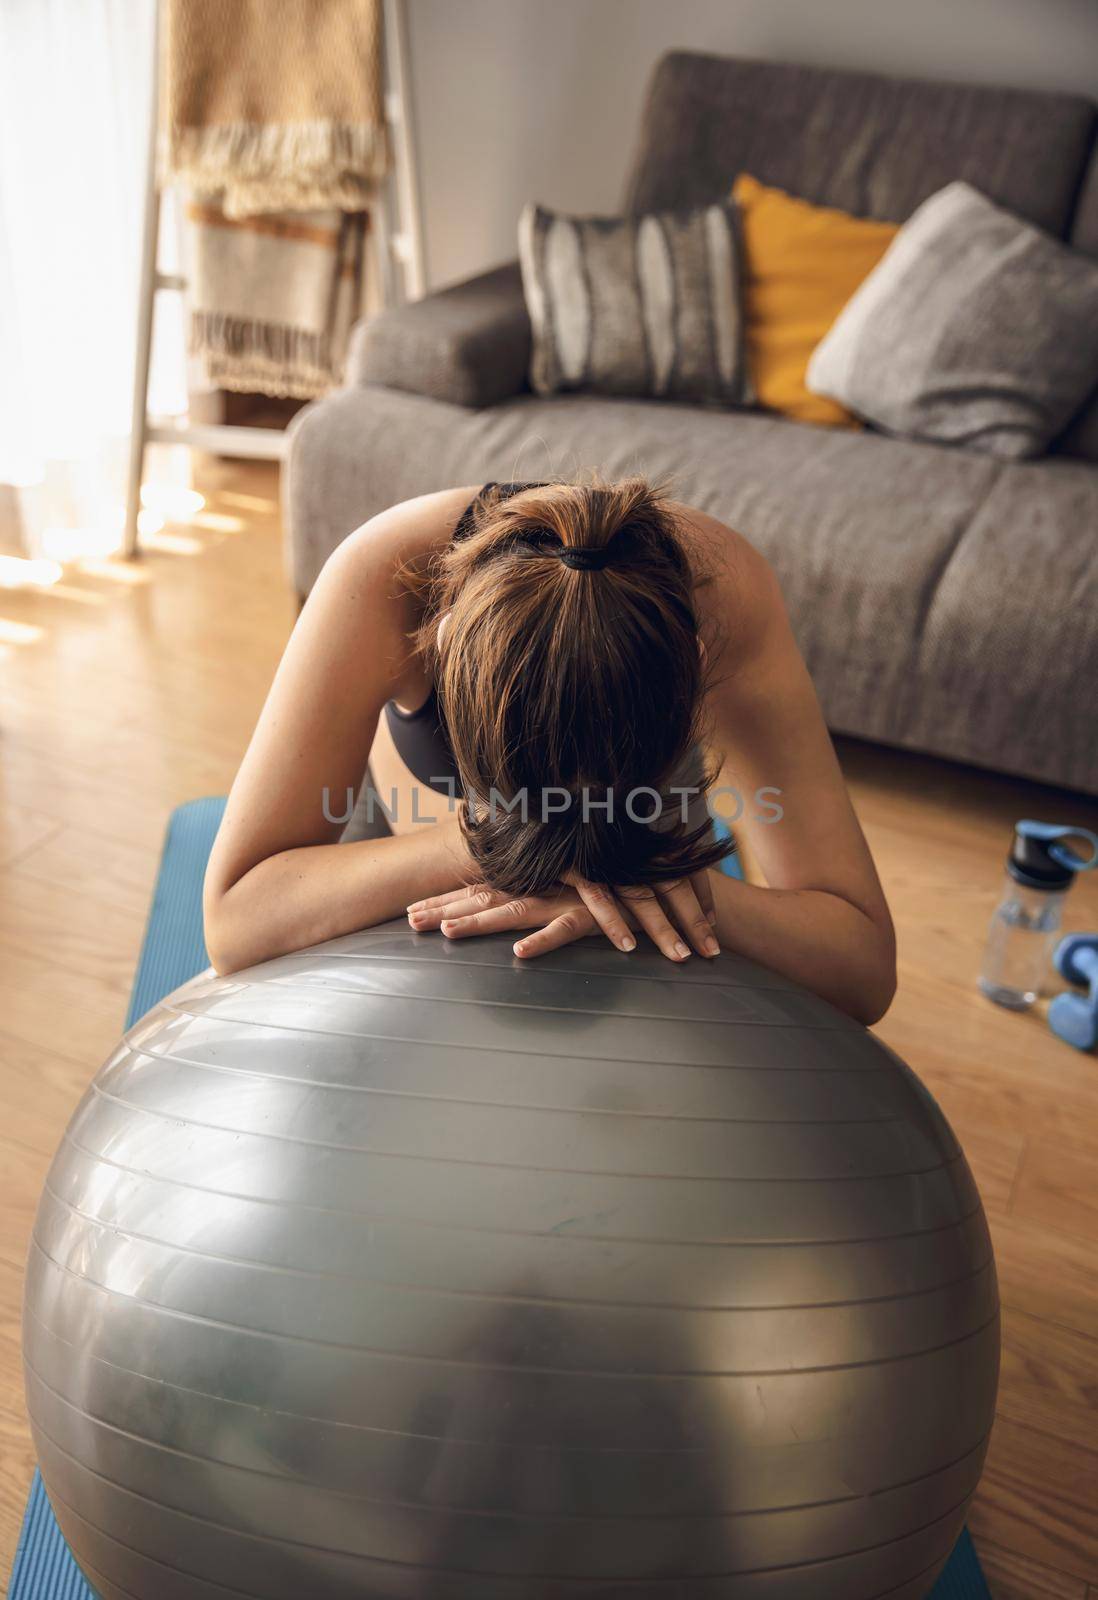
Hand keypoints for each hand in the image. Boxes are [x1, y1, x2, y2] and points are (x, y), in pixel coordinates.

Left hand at [406, 871, 718, 961]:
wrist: (679, 886)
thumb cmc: (628, 897)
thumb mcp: (583, 901)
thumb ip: (552, 908)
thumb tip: (519, 925)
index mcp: (541, 885)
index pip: (485, 892)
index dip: (447, 900)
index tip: (409, 911)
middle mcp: (549, 888)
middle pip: (487, 899)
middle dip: (445, 909)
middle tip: (407, 920)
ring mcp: (570, 898)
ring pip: (516, 910)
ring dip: (481, 923)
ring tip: (447, 932)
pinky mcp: (598, 913)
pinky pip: (568, 929)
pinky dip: (544, 942)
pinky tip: (518, 955)